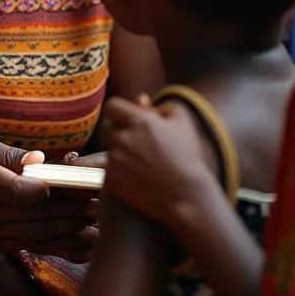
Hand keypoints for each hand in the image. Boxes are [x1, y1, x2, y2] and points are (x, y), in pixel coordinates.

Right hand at [0, 134, 97, 256]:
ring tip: (94, 218)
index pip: (17, 191)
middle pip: (30, 215)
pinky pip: (29, 244)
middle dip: (67, 210)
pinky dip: (57, 241)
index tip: (75, 184)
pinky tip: (78, 235)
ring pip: (34, 233)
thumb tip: (41, 160)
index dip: (48, 191)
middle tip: (97, 202)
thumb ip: (10, 154)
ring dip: (67, 228)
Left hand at [98, 97, 216, 225]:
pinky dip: (118, 175)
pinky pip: (107, 172)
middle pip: (110, 129)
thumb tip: (141, 100)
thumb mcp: (183, 120)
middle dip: (122, 134)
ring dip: (121, 155)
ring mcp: (114, 159)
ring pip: (110, 151)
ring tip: (143, 167)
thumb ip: (161, 104)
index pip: (112, 106)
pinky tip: (137, 180)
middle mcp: (122, 137)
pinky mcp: (110, 180)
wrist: (185, 195)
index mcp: (138, 120)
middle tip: (141, 147)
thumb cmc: (187, 156)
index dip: (119, 111)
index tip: (127, 120)